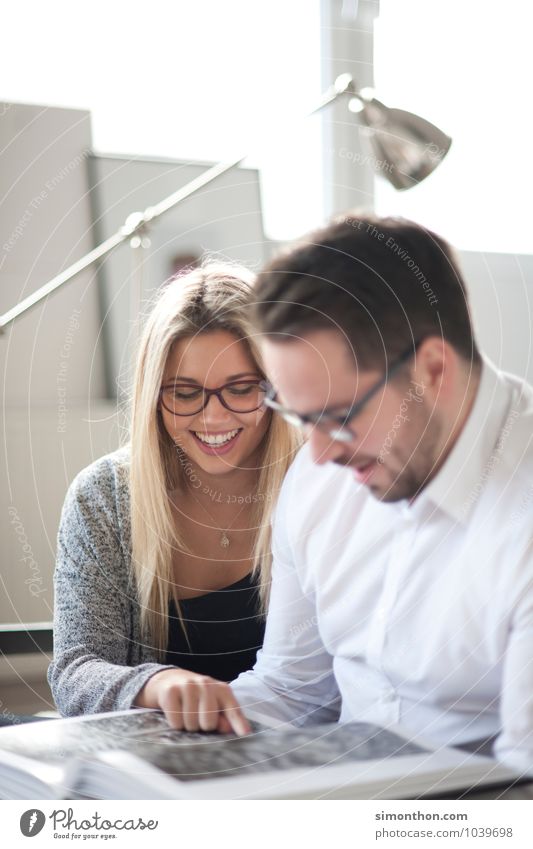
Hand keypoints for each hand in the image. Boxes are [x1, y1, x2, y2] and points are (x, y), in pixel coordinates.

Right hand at [133, 668, 250, 735]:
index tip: (246, 735)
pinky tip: (174, 710)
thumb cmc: (195, 698)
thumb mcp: (211, 705)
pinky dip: (174, 723)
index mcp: (222, 690)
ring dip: (187, 725)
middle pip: (209, 723)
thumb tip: (228, 729)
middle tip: (197, 716)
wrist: (167, 680)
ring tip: (185, 712)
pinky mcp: (171, 691)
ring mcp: (188, 686)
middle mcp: (207, 684)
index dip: (239, 723)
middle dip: (202, 726)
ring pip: (191, 724)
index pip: (233, 709)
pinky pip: (176, 722)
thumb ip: (222, 718)